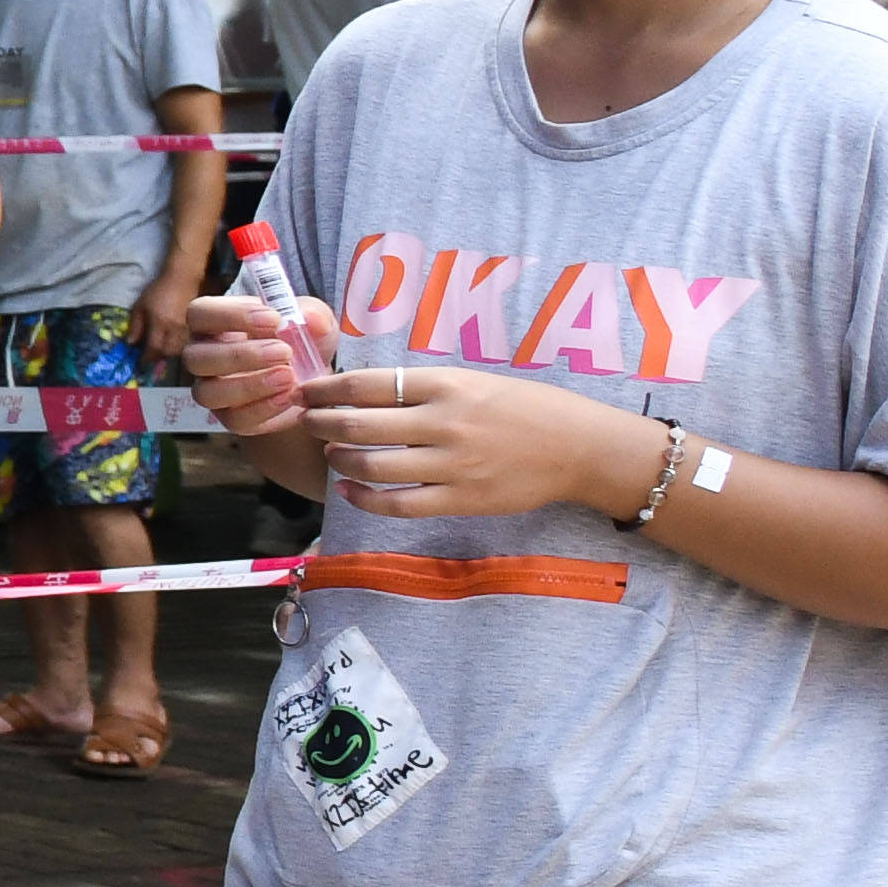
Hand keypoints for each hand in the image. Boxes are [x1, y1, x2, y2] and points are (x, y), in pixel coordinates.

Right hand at [172, 286, 321, 436]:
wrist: (311, 376)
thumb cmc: (299, 339)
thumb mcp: (312, 320)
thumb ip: (313, 315)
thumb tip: (312, 320)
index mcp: (212, 323)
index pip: (199, 313)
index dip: (230, 315)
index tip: (274, 319)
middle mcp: (202, 356)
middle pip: (195, 357)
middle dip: (240, 355)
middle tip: (284, 352)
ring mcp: (211, 389)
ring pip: (207, 392)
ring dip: (249, 385)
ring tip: (288, 377)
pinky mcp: (229, 417)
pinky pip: (234, 418)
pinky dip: (263, 408)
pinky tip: (289, 397)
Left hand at [312, 351, 649, 522]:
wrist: (581, 447)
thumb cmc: (527, 409)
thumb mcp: (476, 382)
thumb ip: (426, 388)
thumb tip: (368, 391)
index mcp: (448, 385)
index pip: (368, 384)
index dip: (327, 389)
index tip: (307, 391)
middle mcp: (445, 423)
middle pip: (359, 425)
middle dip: (321, 423)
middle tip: (306, 421)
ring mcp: (452, 464)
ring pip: (372, 466)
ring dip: (340, 459)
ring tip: (330, 452)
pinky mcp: (461, 499)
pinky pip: (398, 504)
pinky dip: (364, 497)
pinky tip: (349, 488)